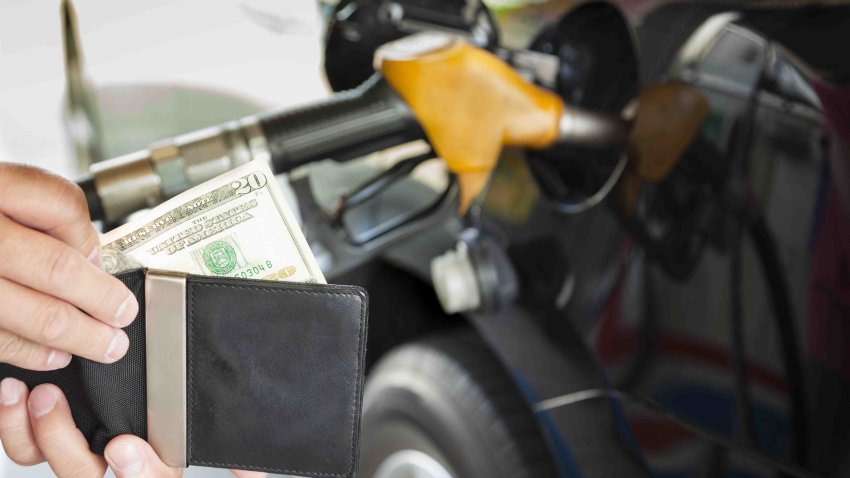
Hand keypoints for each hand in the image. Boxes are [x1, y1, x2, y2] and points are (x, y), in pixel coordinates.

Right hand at [0, 163, 137, 368]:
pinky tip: (54, 354)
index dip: (90, 238)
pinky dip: (30, 351)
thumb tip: (88, 255)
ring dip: (76, 335)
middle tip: (123, 315)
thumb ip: (41, 207)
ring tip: (104, 344)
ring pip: (31, 313)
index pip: (59, 205)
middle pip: (56, 268)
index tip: (104, 263)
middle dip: (101, 300)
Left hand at [0, 380, 265, 477]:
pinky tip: (13, 399)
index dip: (137, 470)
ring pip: (51, 465)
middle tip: (50, 400)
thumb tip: (256, 469)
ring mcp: (85, 461)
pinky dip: (16, 429)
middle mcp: (120, 470)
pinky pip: (28, 453)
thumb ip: (235, 458)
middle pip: (86, 475)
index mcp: (156, 471)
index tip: (123, 446)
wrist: (132, 433)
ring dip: (32, 432)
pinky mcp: (56, 446)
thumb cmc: (175, 438)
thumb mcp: (213, 442)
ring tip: (25, 393)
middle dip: (63, 442)